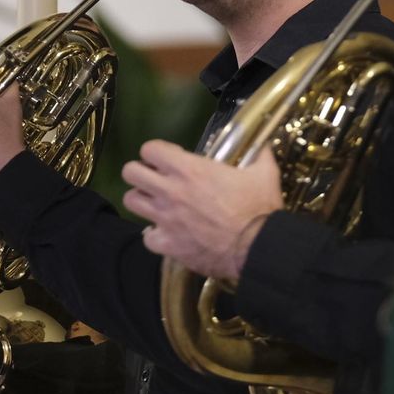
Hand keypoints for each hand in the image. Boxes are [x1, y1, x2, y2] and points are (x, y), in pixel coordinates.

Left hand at [122, 140, 283, 279]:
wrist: (257, 248)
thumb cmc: (258, 208)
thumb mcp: (263, 173)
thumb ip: (259, 155)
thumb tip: (263, 145)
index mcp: (189, 169)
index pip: (150, 149)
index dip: (157, 152)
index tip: (169, 159)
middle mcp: (170, 191)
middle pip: (130, 172)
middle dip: (140, 172)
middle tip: (154, 178)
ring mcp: (165, 219)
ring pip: (131, 201)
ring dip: (142, 200)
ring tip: (156, 203)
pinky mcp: (168, 244)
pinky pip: (147, 237)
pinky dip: (154, 235)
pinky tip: (166, 233)